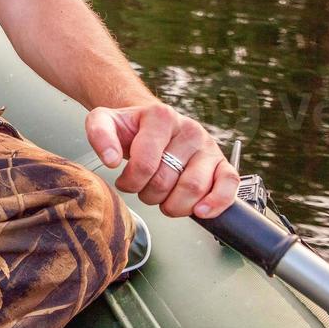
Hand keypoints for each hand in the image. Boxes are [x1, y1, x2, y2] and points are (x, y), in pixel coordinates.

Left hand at [85, 101, 239, 218]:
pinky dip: (217, 202)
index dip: (131, 181)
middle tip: (144, 190)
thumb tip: (111, 160)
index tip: (125, 181)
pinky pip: (229, 185)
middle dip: (150, 195)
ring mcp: (208, 146)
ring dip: (174, 205)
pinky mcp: (222, 163)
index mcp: (161, 116)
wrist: (151, 124)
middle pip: (168, 180)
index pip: (146, 162)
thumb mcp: (104, 122)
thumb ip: (99, 135)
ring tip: (163, 198)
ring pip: (194, 188)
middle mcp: (189, 129)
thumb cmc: (130, 129)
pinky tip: (201, 211)